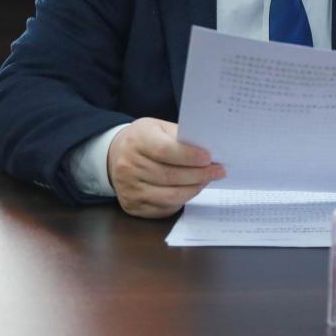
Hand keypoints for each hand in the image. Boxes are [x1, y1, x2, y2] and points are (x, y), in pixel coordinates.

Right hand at [107, 118, 223, 217]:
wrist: (117, 154)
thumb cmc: (146, 139)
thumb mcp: (160, 128)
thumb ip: (181, 137)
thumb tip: (209, 150)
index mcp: (137, 141)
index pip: (165, 150)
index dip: (189, 156)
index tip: (209, 158)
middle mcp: (128, 166)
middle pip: (170, 175)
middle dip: (199, 175)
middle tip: (218, 171)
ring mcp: (129, 188)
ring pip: (169, 195)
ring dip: (193, 189)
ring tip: (207, 181)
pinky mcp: (132, 206)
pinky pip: (163, 208)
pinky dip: (182, 201)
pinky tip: (191, 190)